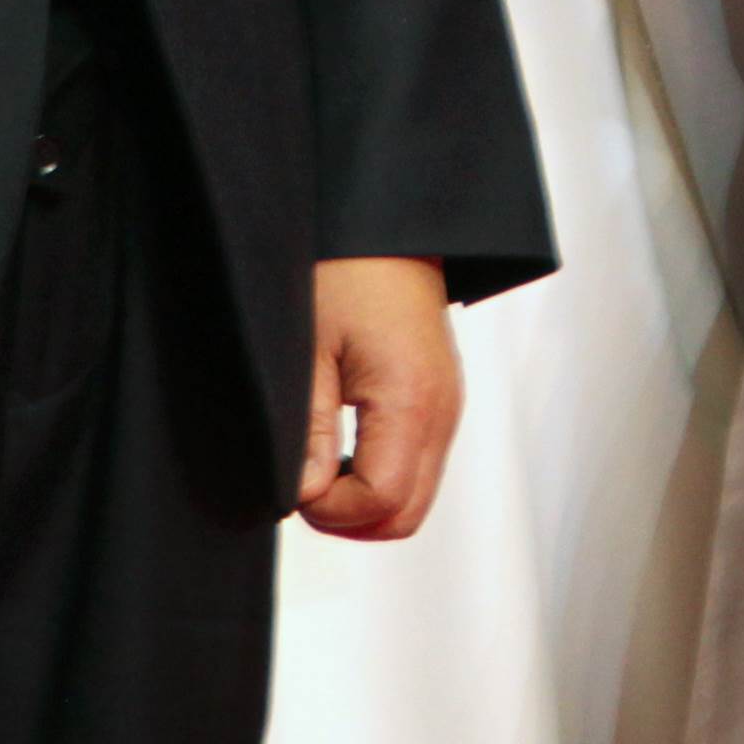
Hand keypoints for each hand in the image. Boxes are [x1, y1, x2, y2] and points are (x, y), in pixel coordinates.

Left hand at [295, 253, 459, 539]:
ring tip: (321, 462)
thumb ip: (310, 432)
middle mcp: (443, 413)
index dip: (330, 510)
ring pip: (414, 497)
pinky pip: (418, 465)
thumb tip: (305, 495)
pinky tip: (344, 446)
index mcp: (413, 402)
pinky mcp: (441, 400)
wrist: (387, 226)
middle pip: (406, 516)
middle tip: (305, 483)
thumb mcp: (309, 349)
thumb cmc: (346, 270)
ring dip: (365, 500)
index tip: (295, 481)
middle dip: (350, 517)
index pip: (382, 503)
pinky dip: (381, 475)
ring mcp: (448, 408)